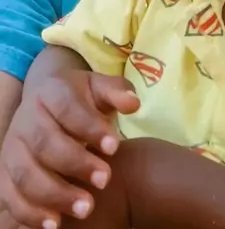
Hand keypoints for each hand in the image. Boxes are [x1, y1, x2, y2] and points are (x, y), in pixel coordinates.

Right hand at [0, 71, 139, 228]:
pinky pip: (10, 195)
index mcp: (50, 92)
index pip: (67, 108)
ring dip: (54, 194)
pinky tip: (55, 224)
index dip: (90, 127)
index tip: (115, 146)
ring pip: (25, 173)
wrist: (44, 101)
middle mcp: (26, 119)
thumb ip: (117, 92)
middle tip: (105, 180)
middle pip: (45, 143)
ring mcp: (12, 148)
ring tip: (85, 208)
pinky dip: (29, 212)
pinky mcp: (5, 173)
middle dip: (75, 164)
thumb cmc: (80, 99)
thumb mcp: (99, 87)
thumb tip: (133, 103)